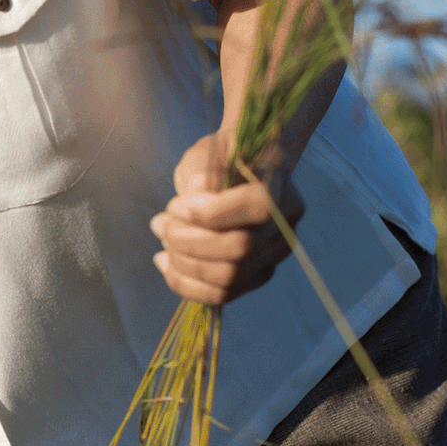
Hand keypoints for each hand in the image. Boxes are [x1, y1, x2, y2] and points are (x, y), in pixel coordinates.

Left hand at [149, 131, 305, 305]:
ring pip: (229, 277)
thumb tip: (198, 190)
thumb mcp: (210, 151)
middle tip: (160, 222)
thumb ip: (205, 170)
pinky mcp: (256, 276)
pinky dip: (187, 284)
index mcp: (278, 186)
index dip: (212, 211)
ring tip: (162, 237)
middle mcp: (285, 226)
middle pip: (240, 248)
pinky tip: (165, 263)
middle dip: (188, 239)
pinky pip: (222, 294)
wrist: (241, 172)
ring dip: (183, 262)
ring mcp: (274, 256)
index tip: (178, 204)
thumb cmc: (223, 158)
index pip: (257, 207)